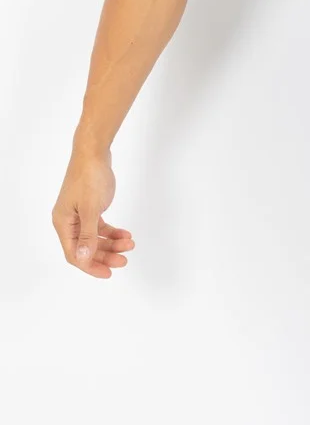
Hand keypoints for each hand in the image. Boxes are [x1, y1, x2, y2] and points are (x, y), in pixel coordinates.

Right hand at [52, 149, 133, 278]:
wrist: (94, 152)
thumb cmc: (89, 177)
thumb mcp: (90, 208)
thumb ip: (88, 235)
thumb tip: (82, 258)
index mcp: (63, 223)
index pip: (74, 254)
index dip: (90, 265)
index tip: (109, 272)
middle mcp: (69, 221)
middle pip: (86, 248)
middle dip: (105, 255)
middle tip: (124, 259)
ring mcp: (79, 215)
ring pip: (95, 238)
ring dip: (112, 243)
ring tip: (130, 244)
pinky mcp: (90, 208)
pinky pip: (101, 226)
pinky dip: (113, 231)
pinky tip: (126, 234)